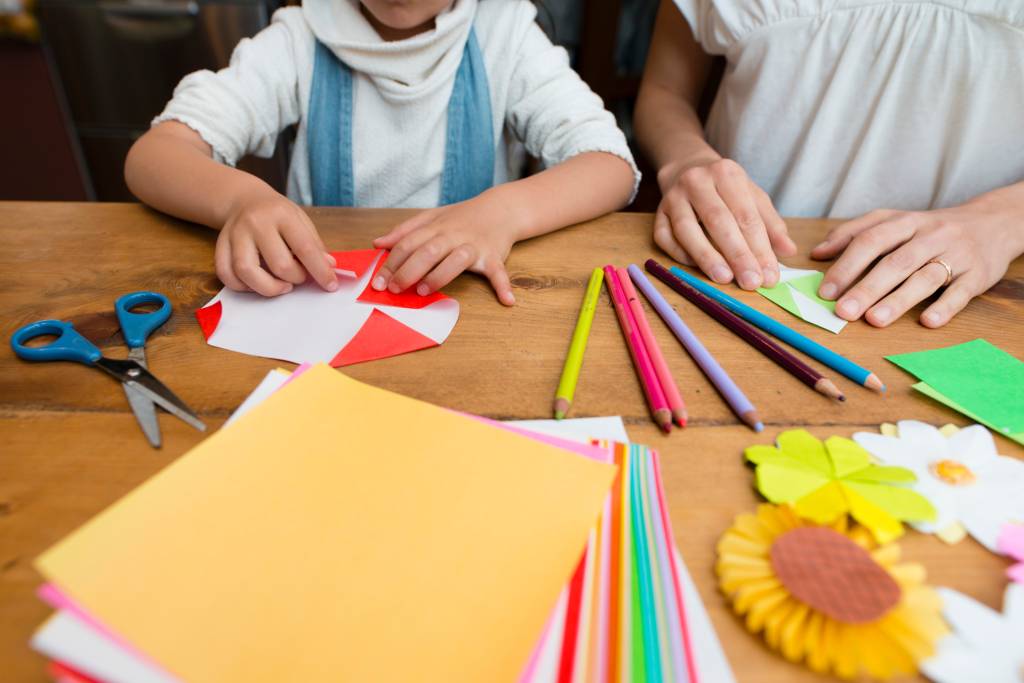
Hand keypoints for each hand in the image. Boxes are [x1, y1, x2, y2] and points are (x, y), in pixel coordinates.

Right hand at [216, 187, 337, 296]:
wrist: (244, 200)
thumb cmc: (278, 214)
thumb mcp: (301, 221)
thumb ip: (314, 245)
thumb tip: (329, 267)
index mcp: (282, 214)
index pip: (304, 248)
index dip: (320, 271)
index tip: (330, 286)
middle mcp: (256, 223)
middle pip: (278, 264)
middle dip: (295, 279)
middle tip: (300, 277)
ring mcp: (234, 235)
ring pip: (247, 272)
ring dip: (269, 288)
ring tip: (281, 286)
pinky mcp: (220, 246)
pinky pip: (226, 275)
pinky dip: (243, 287)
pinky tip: (257, 284)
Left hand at [370, 192, 516, 305]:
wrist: (501, 209)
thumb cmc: (462, 217)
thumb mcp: (431, 217)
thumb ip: (404, 231)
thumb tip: (377, 244)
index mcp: (436, 228)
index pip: (408, 244)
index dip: (391, 263)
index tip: (378, 282)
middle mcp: (453, 236)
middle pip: (428, 252)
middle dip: (408, 271)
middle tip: (393, 289)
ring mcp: (474, 246)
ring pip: (456, 260)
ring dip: (440, 276)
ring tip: (423, 292)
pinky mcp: (494, 257)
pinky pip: (499, 272)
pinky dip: (503, 286)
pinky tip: (507, 301)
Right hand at [653, 157, 796, 288]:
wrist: (687, 167)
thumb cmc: (725, 188)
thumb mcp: (752, 196)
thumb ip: (770, 223)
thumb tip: (788, 251)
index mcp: (727, 174)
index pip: (746, 215)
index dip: (760, 248)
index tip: (770, 276)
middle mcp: (697, 181)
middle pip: (718, 221)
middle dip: (737, 255)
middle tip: (751, 282)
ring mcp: (673, 197)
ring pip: (687, 230)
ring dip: (706, 257)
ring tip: (724, 279)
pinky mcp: (657, 213)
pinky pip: (665, 238)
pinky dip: (680, 255)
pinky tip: (698, 269)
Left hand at [812, 194, 1023, 327]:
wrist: (993, 222)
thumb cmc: (930, 228)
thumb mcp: (895, 221)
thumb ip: (855, 233)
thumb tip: (817, 253)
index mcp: (905, 222)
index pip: (871, 240)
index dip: (847, 265)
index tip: (826, 291)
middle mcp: (930, 235)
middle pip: (896, 262)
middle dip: (867, 288)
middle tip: (843, 311)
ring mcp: (956, 254)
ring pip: (925, 277)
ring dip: (899, 300)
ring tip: (874, 320)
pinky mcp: (979, 274)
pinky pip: (962, 292)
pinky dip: (945, 307)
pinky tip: (928, 321)